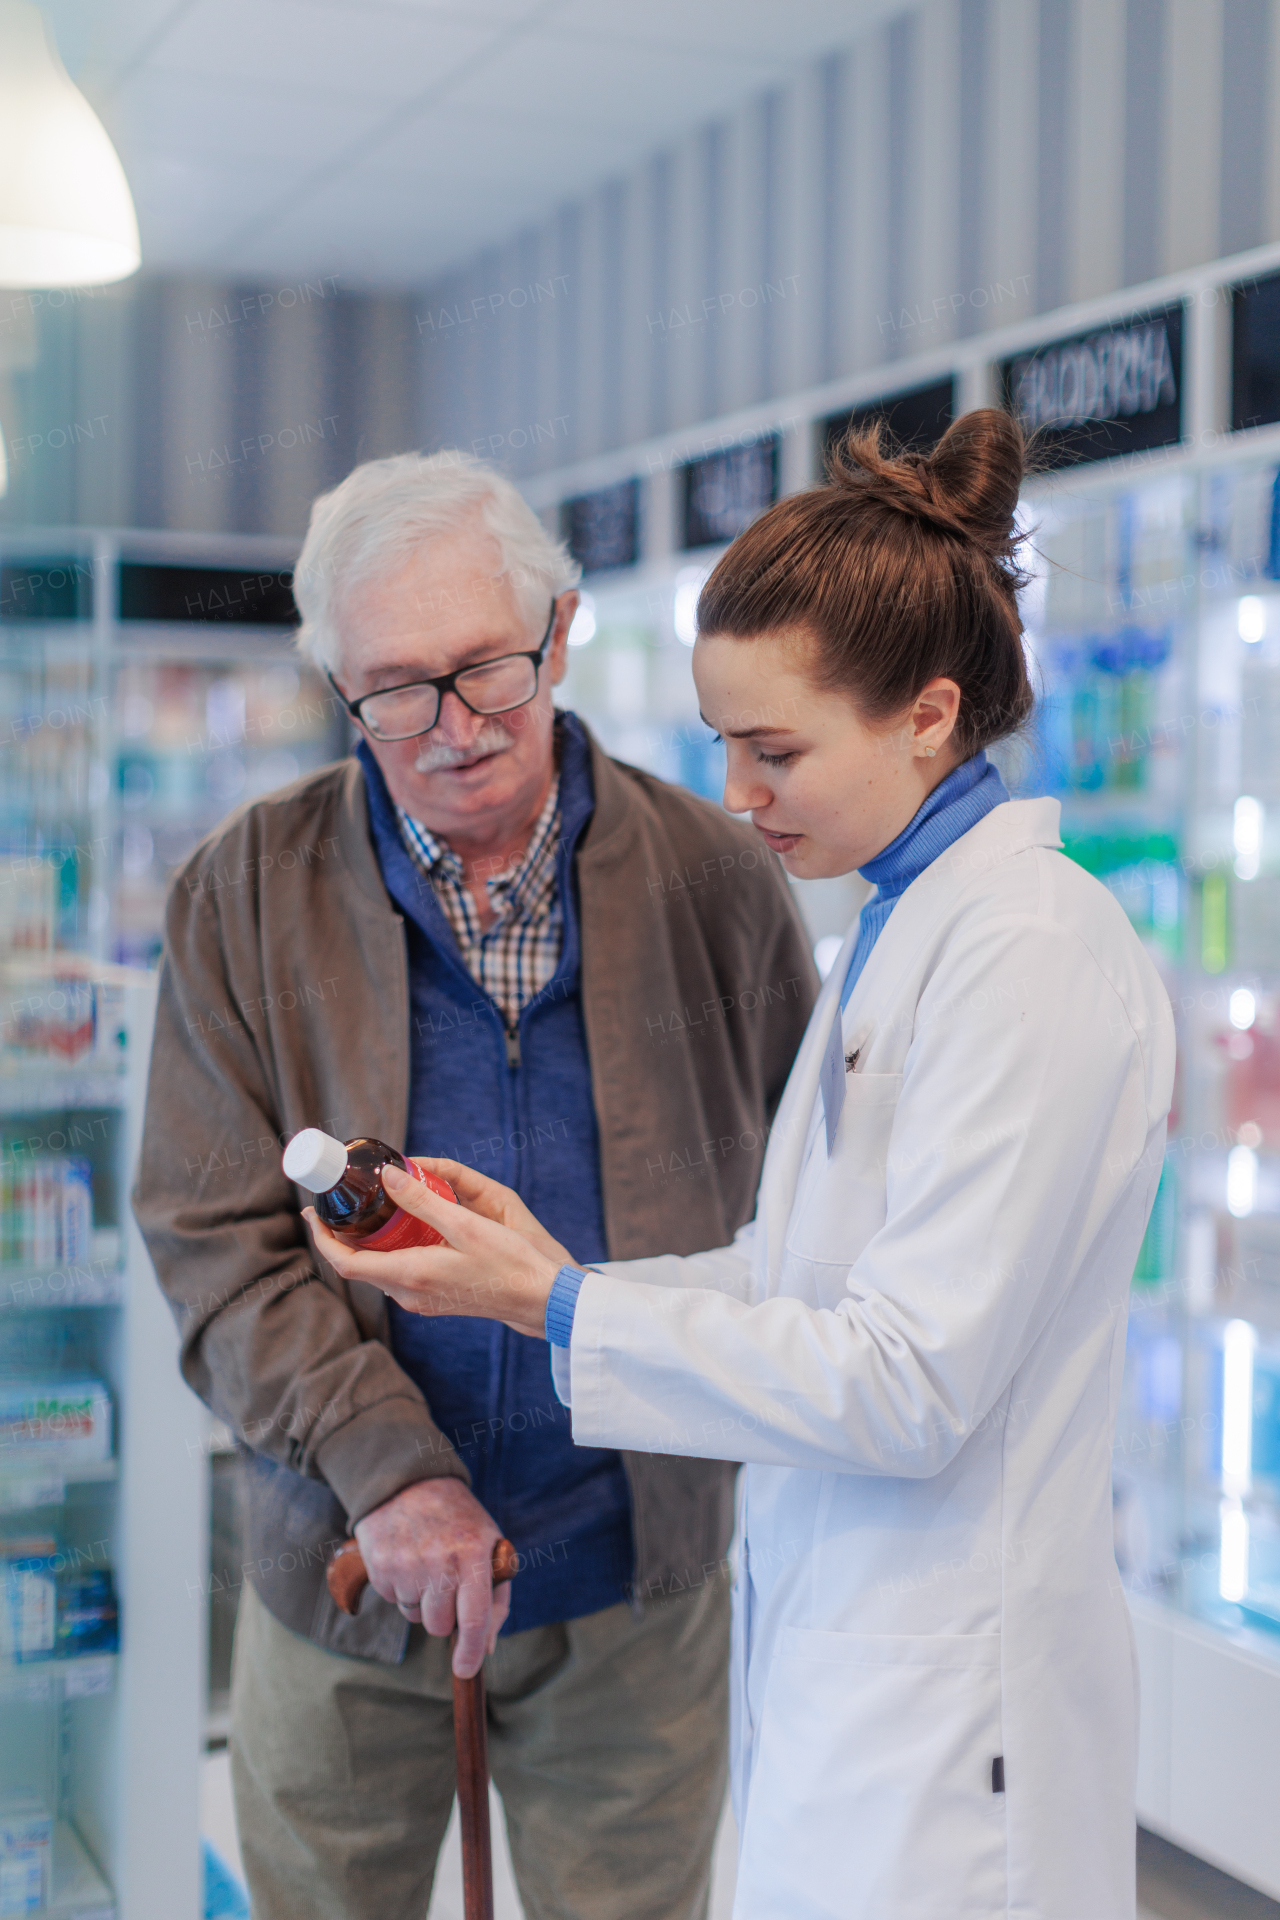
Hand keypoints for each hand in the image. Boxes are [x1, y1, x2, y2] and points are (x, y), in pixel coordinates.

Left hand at [303, 1162, 567, 1337]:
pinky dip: (387, 1250)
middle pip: (357, 1266)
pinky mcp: (433, 1298)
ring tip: (367, 1208)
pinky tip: (401, 1227)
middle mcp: (409, 1294)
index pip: (345, 1263)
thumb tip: (387, 1176)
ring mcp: (421, 1300)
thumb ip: (422, 1201)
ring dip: (365, 1242)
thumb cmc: (510, 1263)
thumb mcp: (465, 1225)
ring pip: (377, 1269)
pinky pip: (396, 1273)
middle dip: (342, 1235)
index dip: (323, 1238)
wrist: (541, 1300)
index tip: (313, 1212)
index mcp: (410, 1276)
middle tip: (340, 1201)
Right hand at [353, 1478, 509, 1676]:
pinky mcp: (380, 1566)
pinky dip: (401, 1588)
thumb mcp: (490, 1545)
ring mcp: (406, 1564)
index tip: (466, 1670)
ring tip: (426, 1564)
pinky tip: (407, 1557)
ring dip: (422, 1601)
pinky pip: (394, 1600)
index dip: (470, 1651)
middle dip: (444, 1616)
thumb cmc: (459, 1520)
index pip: (474, 1618)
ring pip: (415, 1616)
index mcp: (473, 1554)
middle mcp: (439, 1561)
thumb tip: (486, 1649)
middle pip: (439, 1625)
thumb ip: (495, 1598)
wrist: (409, 1480)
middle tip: (446, 1583)